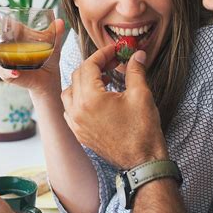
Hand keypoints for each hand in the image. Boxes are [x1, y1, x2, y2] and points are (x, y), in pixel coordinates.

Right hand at [0, 6, 64, 96]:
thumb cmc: (47, 56)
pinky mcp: (8, 74)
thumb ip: (56, 32)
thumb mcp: (52, 42)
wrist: (49, 77)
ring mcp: (3, 60)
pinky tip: (15, 71)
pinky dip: (9, 72)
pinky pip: (4, 73)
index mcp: (12, 34)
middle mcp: (3, 46)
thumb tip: (61, 21)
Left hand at [61, 46, 167, 167]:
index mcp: (90, 99)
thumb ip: (135, 70)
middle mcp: (77, 111)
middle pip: (78, 76)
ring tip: (104, 79)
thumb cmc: (142, 130)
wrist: (142, 162)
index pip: (89, 66)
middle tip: (113, 61)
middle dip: (95, 65)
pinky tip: (97, 98)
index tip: (115, 50)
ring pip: (69, 92)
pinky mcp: (79, 133)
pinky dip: (79, 99)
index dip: (102, 54)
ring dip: (83, 81)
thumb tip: (137, 54)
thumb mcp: (140, 95)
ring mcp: (76, 124)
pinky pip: (70, 109)